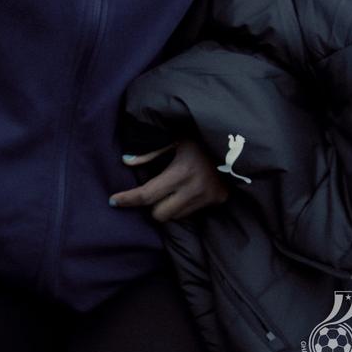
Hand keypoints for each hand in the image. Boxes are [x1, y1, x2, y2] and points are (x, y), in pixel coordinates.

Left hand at [109, 139, 228, 221]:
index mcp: (182, 171)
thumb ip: (151, 152)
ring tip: (172, 186)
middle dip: (151, 205)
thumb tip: (126, 161)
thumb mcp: (176, 137)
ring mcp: (208, 198)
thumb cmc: (201, 134)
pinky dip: (184, 204)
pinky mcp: (218, 201)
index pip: (148, 194)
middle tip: (151, 189)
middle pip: (160, 215)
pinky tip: (188, 187)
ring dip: (168, 206)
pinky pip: (192, 211)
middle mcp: (195, 189)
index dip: (128, 199)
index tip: (113, 200)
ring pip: (176, 216)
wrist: (239, 138)